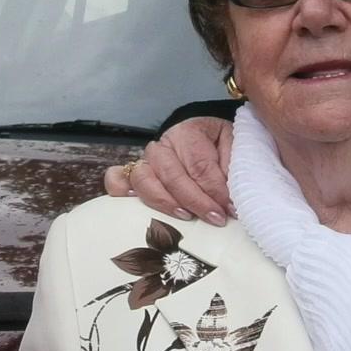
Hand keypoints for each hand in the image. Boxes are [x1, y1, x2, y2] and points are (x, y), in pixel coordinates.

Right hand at [101, 117, 235, 224]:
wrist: (201, 137)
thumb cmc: (218, 145)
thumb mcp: (233, 147)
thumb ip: (233, 169)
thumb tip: (232, 201)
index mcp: (188, 132)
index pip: (200, 165)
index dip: (216, 190)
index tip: (231, 209)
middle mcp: (162, 146)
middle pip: (173, 175)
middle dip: (196, 200)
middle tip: (216, 218)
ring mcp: (145, 160)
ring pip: (144, 180)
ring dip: (165, 202)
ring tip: (186, 216)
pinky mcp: (132, 173)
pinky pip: (117, 180)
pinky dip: (123, 193)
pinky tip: (139, 210)